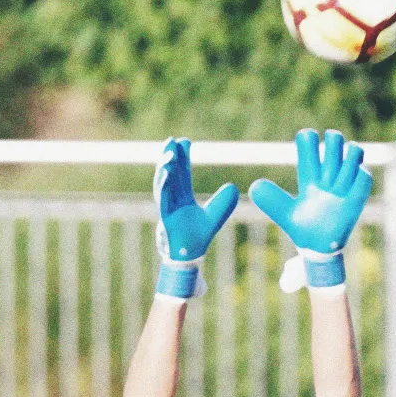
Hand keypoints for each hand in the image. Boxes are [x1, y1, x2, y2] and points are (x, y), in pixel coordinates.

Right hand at [154, 138, 237, 297]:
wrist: (188, 256)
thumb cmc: (197, 238)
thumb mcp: (214, 217)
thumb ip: (223, 203)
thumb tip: (233, 187)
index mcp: (183, 197)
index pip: (182, 173)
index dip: (183, 158)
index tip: (185, 141)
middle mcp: (173, 199)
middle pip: (170, 174)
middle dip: (170, 157)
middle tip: (172, 139)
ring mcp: (168, 206)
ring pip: (164, 183)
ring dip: (165, 167)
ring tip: (169, 152)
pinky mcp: (165, 216)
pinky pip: (163, 198)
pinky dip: (164, 185)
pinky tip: (167, 172)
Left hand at [249, 129, 371, 288]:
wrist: (322, 248)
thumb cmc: (303, 229)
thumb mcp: (285, 215)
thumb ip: (271, 200)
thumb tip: (254, 186)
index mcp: (309, 173)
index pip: (308, 141)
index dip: (308, 138)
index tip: (308, 150)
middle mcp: (328, 172)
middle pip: (334, 137)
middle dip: (331, 146)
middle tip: (325, 173)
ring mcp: (346, 180)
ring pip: (353, 149)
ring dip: (345, 165)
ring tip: (337, 185)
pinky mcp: (359, 191)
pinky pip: (364, 172)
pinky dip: (357, 177)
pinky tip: (347, 191)